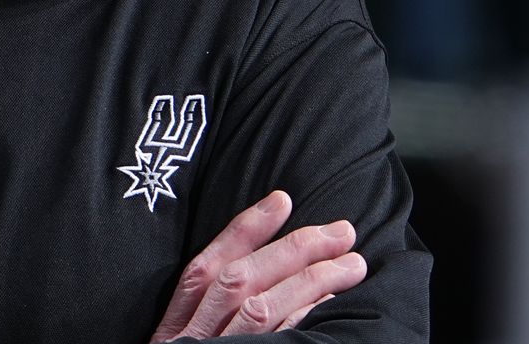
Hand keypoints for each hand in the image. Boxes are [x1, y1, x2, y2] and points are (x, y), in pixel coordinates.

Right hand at [149, 190, 368, 340]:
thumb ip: (207, 320)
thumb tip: (265, 275)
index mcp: (175, 329)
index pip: (206, 265)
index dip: (245, 229)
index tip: (282, 199)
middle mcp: (191, 342)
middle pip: (241, 280)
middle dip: (293, 248)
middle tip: (342, 230)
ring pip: (263, 309)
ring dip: (312, 280)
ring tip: (353, 263)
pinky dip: (306, 319)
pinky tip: (333, 305)